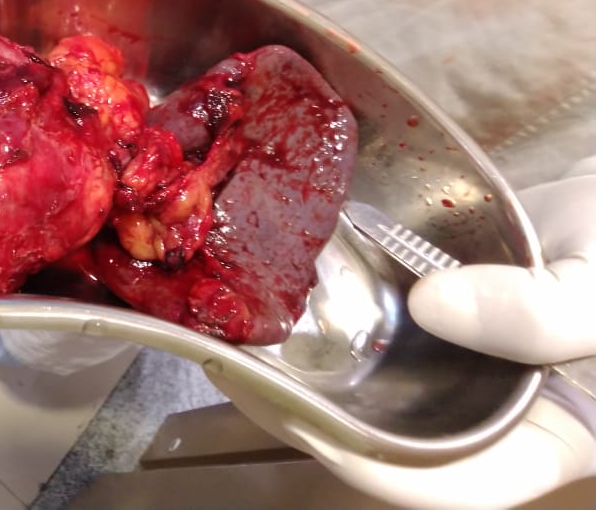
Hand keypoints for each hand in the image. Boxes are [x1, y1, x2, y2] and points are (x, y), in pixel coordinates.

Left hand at [210, 156, 595, 509]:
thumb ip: (541, 315)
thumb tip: (431, 308)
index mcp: (542, 438)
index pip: (451, 486)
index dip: (375, 470)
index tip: (305, 424)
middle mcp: (484, 412)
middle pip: (391, 441)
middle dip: (310, 416)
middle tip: (241, 371)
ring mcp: (453, 367)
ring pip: (370, 388)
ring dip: (304, 370)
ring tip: (239, 337)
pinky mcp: (430, 321)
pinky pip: (376, 333)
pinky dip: (329, 321)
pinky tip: (280, 296)